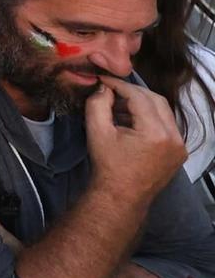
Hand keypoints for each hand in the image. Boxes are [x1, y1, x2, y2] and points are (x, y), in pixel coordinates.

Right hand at [86, 74, 186, 202]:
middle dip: (134, 92)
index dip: (120, 85)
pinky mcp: (179, 152)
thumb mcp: (97, 131)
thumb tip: (103, 87)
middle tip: (112, 91)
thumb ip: (98, 103)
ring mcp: (180, 146)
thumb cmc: (107, 165)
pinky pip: (167, 125)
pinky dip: (151, 118)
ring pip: (164, 112)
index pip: (139, 97)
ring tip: (120, 107)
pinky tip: (132, 122)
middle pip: (156, 100)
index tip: (104, 81)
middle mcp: (174, 137)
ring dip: (143, 104)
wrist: (121, 196)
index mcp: (155, 133)